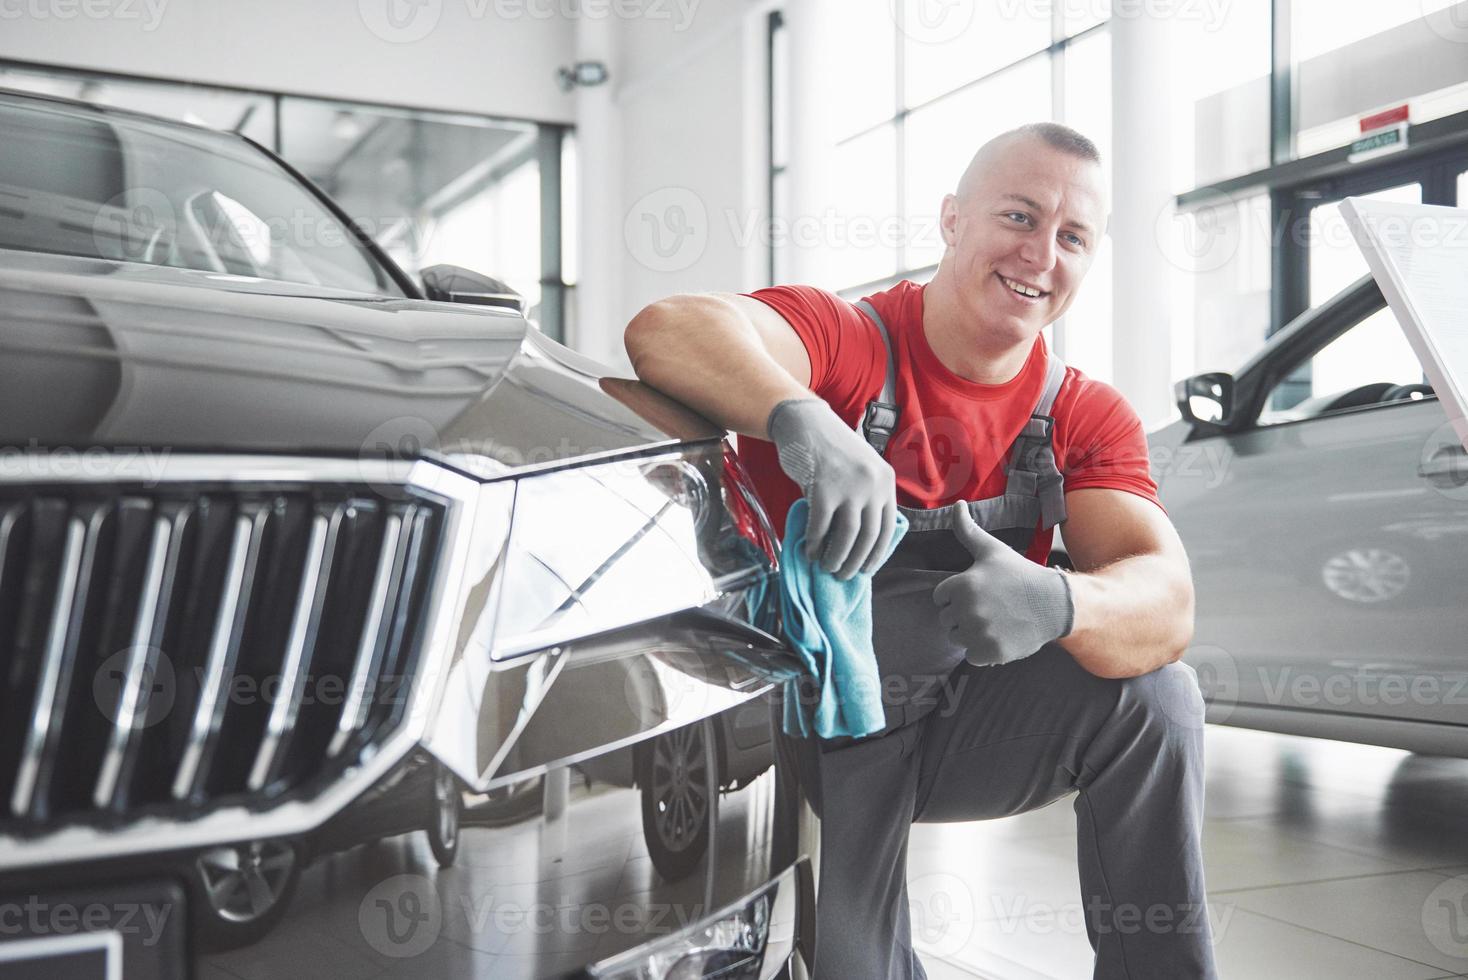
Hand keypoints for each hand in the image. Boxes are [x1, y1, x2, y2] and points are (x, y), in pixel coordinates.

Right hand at [767, 397, 896, 578]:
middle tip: (843, 575)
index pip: (887, 527)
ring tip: (827, 568)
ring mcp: (849, 486)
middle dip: (855, 562)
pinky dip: (814, 544)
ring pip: (847, 536)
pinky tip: (809, 552)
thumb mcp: (860, 470)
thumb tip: (856, 542)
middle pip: (868, 536)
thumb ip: (864, 498)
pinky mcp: (823, 488)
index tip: (866, 569)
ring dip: (836, 558)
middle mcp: (873, 484)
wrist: (805, 422)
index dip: (876, 554)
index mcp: (886, 481)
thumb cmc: (830, 448)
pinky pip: (820, 527)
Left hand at [932, 502, 1074, 665]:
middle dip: (964, 615)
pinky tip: (1001, 635)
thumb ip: (968, 530)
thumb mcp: (992, 550)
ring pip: (958, 638)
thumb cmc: (1020, 574)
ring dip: (972, 633)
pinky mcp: (990, 652)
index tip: (979, 592)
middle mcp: (966, 610)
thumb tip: (957, 504)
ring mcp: (978, 633)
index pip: (940, 598)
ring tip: (996, 620)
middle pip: (947, 620)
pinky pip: (972, 656)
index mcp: (961, 585)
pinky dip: (983, 650)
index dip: (957, 595)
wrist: (1054, 603)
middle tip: (991, 607)